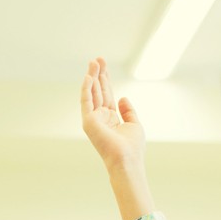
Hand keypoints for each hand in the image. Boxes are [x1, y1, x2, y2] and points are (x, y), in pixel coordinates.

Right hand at [80, 57, 144, 172]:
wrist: (127, 160)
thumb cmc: (133, 147)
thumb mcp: (134, 124)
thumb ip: (128, 111)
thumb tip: (123, 97)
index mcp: (111, 118)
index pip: (107, 94)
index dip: (106, 80)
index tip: (105, 65)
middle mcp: (100, 118)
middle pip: (98, 91)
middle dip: (98, 74)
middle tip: (98, 58)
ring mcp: (93, 119)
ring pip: (92, 93)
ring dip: (92, 77)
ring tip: (93, 62)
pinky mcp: (88, 122)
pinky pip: (86, 101)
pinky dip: (86, 89)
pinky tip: (88, 76)